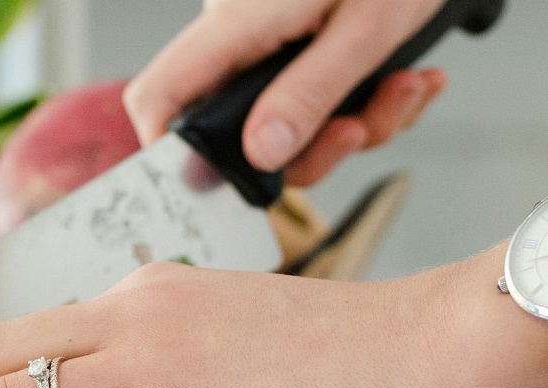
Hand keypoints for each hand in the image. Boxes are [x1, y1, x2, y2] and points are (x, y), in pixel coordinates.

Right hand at [123, 0, 448, 185]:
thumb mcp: (367, 26)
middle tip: (360, 129)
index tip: (213, 185)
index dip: (168, 150)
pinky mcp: (302, 51)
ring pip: (288, 128)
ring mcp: (270, 47)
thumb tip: (260, 154)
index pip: (159, 96)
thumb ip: (310, 92)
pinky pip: (319, 106)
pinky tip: (407, 79)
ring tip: (406, 87)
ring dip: (357, 125)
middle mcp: (241, 39)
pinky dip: (369, 105)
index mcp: (236, 23)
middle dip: (311, 150)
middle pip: (236, 132)